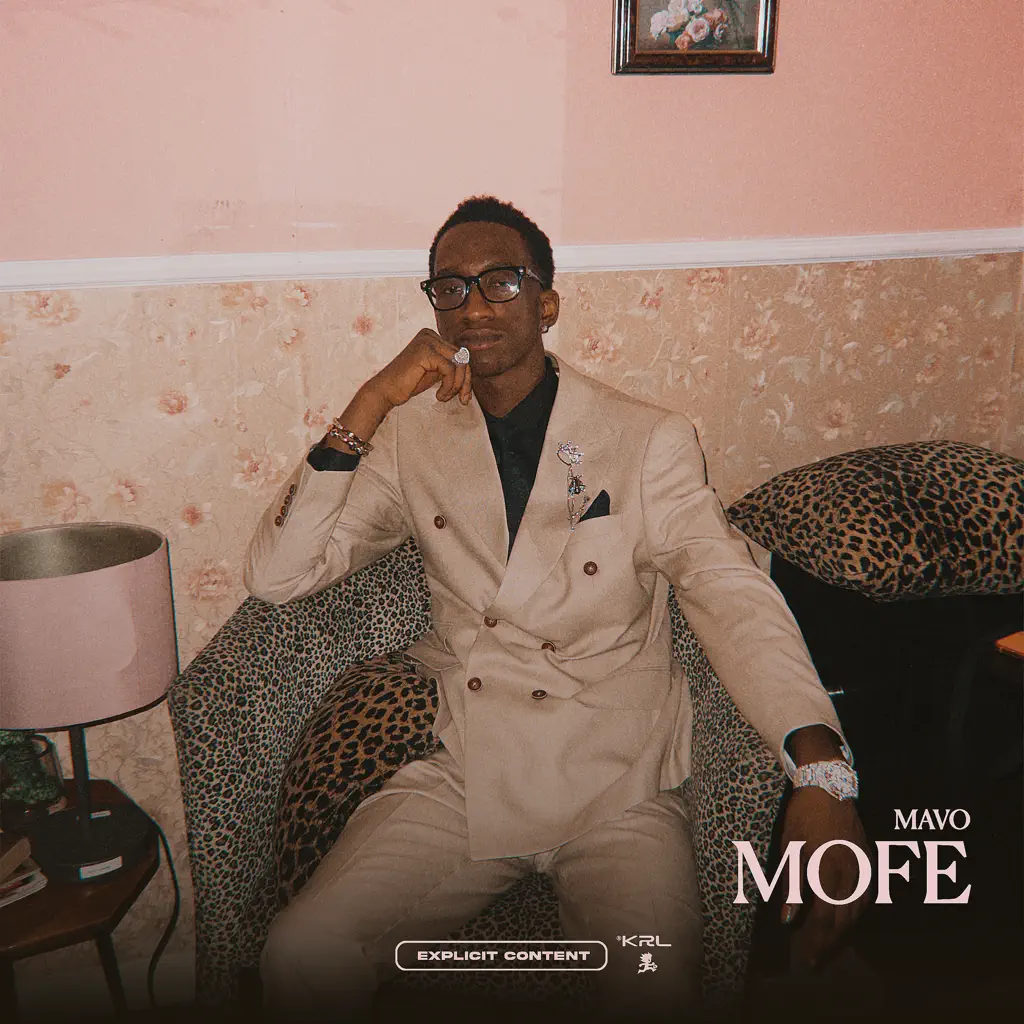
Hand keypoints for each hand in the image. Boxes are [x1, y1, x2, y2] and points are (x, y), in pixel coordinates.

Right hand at [370, 328, 472, 409]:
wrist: (385, 391)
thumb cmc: (408, 384)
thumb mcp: (434, 372)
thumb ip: (450, 366)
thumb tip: (470, 371)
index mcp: (432, 336)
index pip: (460, 354)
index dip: (466, 376)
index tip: (464, 396)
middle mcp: (430, 335)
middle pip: (463, 357)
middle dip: (465, 381)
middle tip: (462, 400)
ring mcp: (427, 341)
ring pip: (459, 363)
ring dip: (456, 385)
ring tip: (445, 397)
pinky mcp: (425, 351)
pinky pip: (450, 369)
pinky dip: (449, 386)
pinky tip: (439, 396)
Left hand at [780, 786, 869, 971]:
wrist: (829, 787)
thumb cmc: (803, 816)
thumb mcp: (790, 848)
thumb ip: (791, 886)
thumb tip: (787, 920)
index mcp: (828, 872)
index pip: (824, 919)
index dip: (816, 942)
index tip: (808, 959)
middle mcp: (850, 875)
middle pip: (842, 921)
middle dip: (829, 943)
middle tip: (817, 959)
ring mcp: (863, 869)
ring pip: (857, 912)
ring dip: (843, 932)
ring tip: (829, 944)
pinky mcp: (869, 861)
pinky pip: (867, 897)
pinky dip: (857, 913)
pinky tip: (848, 918)